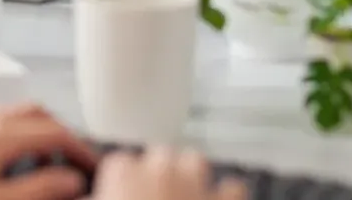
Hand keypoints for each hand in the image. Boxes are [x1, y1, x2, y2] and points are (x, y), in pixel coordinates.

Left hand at [0, 104, 96, 199]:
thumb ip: (39, 190)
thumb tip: (70, 181)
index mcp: (0, 134)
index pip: (55, 131)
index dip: (81, 149)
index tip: (93, 167)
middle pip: (37, 114)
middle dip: (61, 135)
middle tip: (74, 163)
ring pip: (16, 116)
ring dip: (37, 134)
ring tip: (46, 167)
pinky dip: (16, 138)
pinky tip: (12, 167)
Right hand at [92, 146, 245, 199]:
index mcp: (123, 174)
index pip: (119, 164)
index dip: (120, 182)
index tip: (120, 197)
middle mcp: (159, 170)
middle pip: (158, 156)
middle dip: (156, 174)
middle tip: (152, 199)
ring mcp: (195, 184)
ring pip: (194, 161)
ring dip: (190, 175)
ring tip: (183, 196)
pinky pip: (231, 187)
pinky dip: (226, 196)